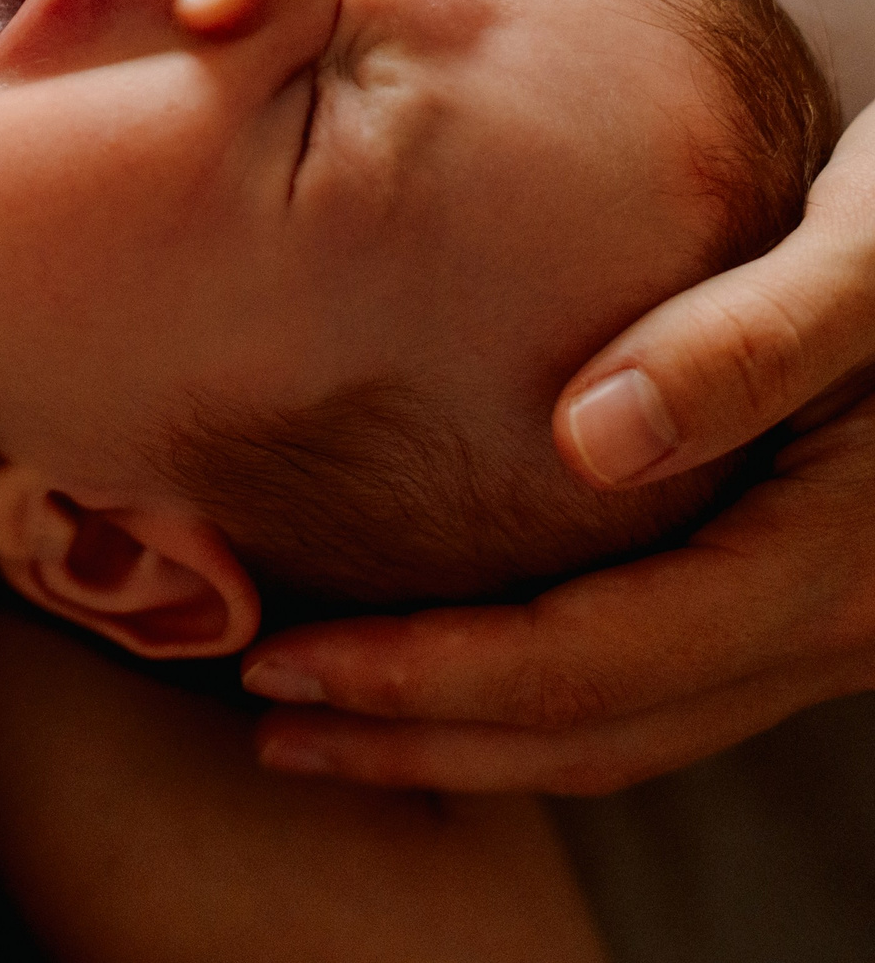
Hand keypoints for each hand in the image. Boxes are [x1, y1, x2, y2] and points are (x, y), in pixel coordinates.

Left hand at [242, 104, 874, 793]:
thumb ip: (750, 339)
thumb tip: (590, 434)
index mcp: (832, 559)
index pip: (591, 664)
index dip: (426, 681)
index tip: (283, 666)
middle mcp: (838, 624)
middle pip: (600, 735)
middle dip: (420, 744)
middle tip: (267, 729)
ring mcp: (833, 625)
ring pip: (633, 732)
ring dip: (471, 741)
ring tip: (327, 721)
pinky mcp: (810, 592)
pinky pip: (662, 686)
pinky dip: (541, 694)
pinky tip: (449, 651)